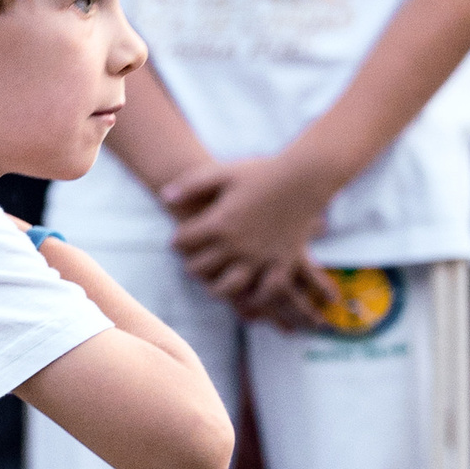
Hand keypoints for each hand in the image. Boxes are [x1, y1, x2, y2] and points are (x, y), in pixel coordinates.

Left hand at [158, 152, 337, 320]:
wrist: (305, 177)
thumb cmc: (263, 171)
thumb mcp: (224, 172)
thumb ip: (191, 185)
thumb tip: (164, 198)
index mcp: (219, 222)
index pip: (182, 241)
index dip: (176, 241)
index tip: (178, 240)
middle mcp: (237, 245)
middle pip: (199, 268)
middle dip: (191, 265)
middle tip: (192, 261)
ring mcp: (260, 257)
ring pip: (228, 287)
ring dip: (215, 288)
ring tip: (214, 283)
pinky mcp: (282, 263)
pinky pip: (266, 291)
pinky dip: (256, 297)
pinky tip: (249, 294)